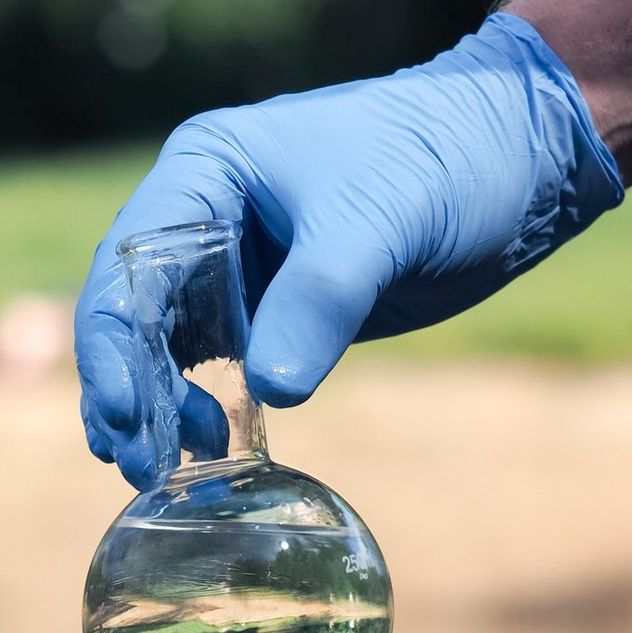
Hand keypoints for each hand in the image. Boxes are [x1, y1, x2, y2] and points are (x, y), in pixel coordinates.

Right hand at [75, 12, 623, 488]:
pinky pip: (219, 366)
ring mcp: (238, 266)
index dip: (114, 343)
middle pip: (133, 313)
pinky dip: (204, 409)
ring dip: (157, 409)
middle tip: (137, 466)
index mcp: (207, 171)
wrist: (517, 158)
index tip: (125, 413)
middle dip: (128, 390)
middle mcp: (206, 217)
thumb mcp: (382, 222)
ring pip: (167, 347)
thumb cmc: (445, 159)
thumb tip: (271, 390)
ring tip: (160, 474)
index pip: (129, 264)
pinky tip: (207, 454)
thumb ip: (321, 299)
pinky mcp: (277, 308)